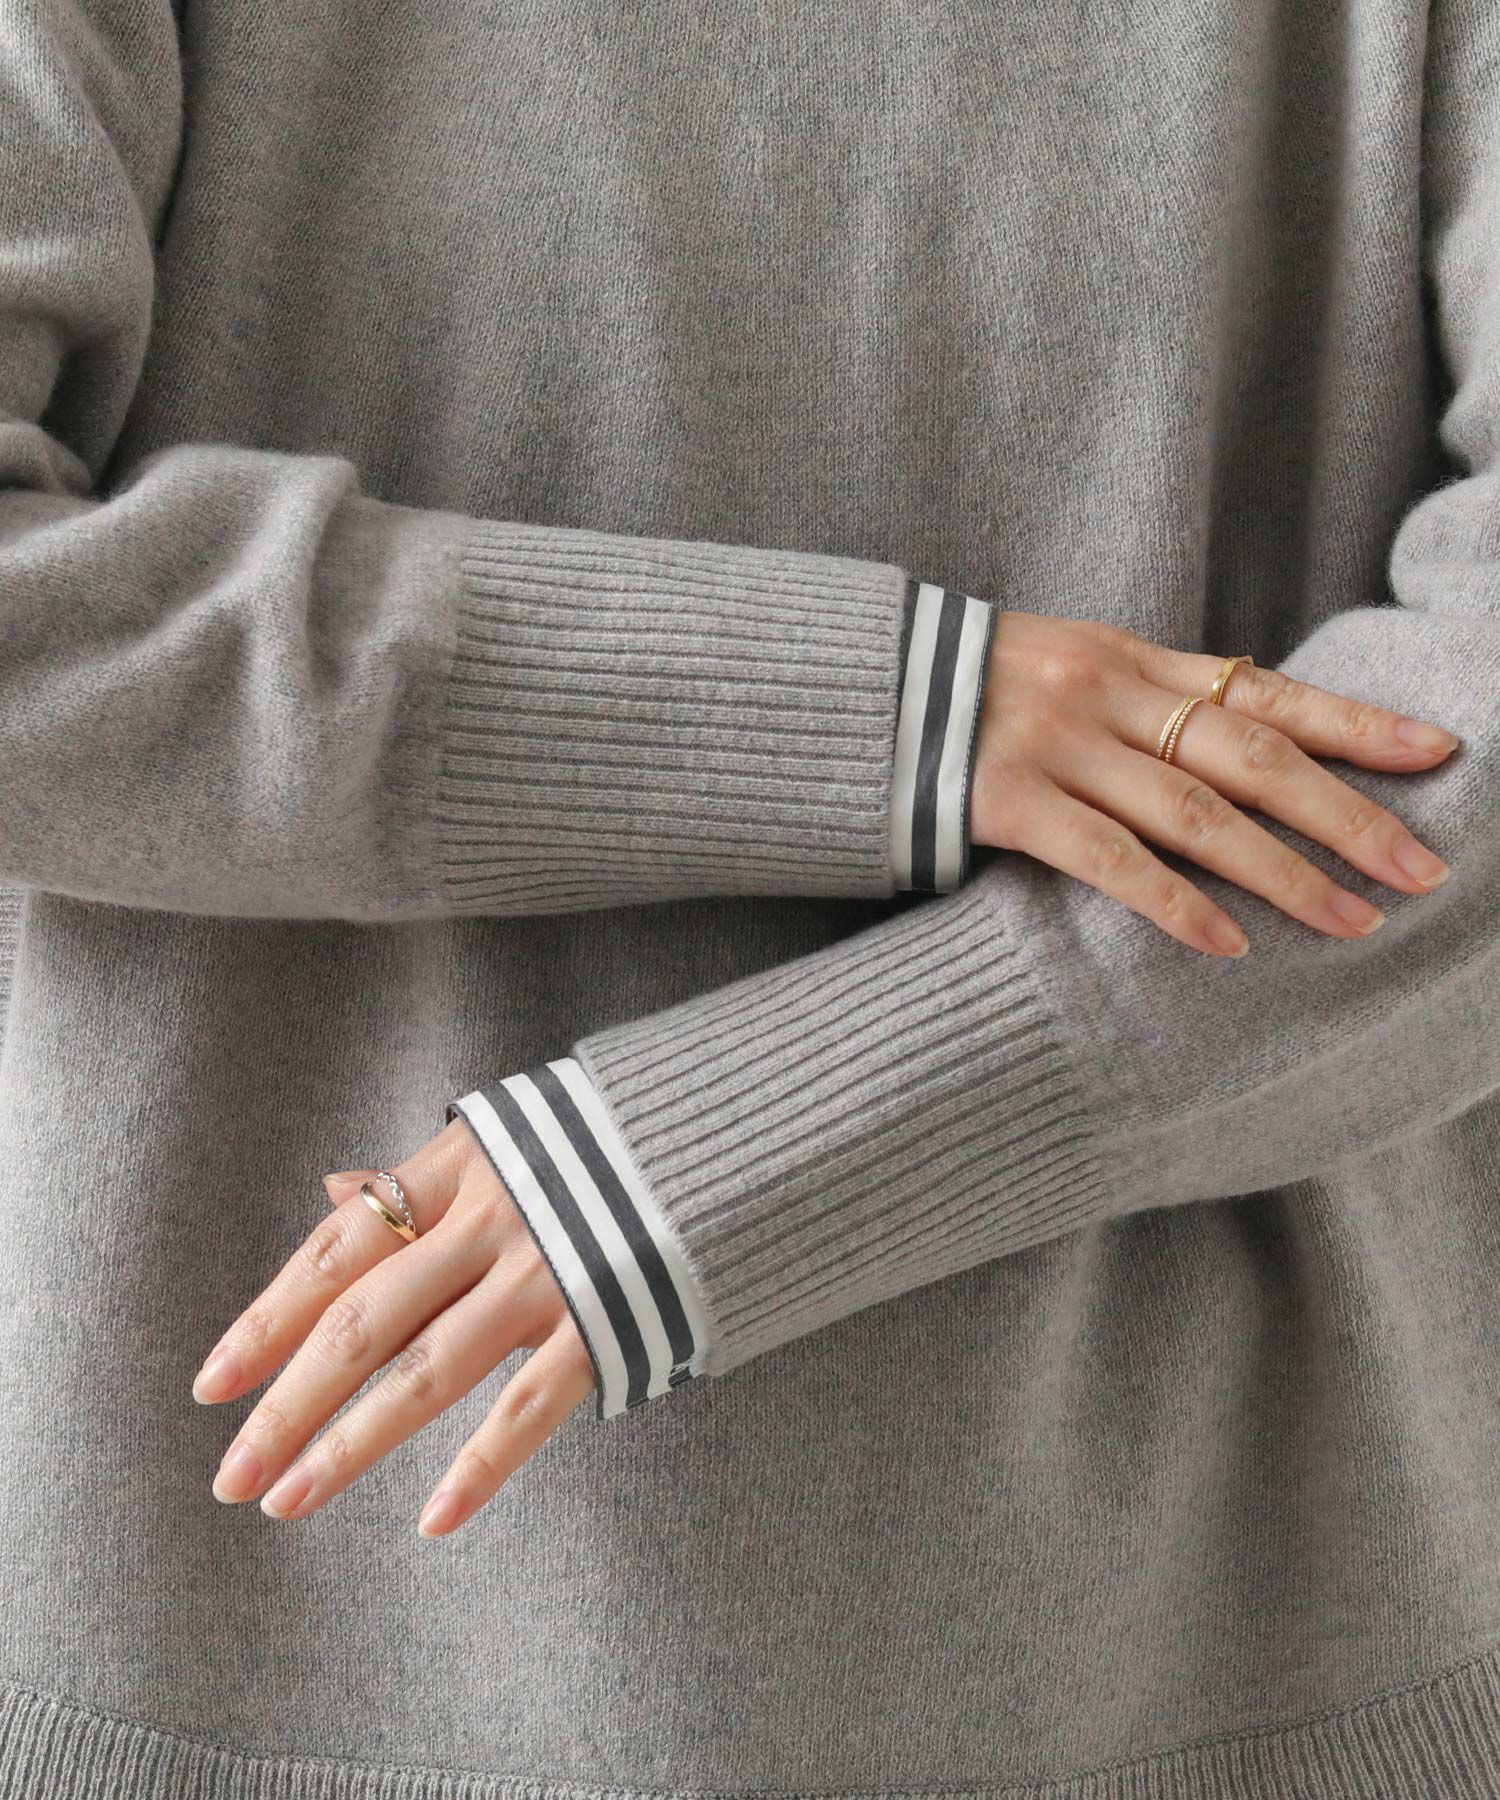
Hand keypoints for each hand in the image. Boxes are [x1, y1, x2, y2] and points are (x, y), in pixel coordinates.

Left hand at [189, 1118, 594, 1536]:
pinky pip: (531, 1406)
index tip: (211, 1385)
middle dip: (287, 1400)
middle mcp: (489, 1220)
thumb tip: (334, 1193)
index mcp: (457, 1169)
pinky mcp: (607, 1320)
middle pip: (364, 1319)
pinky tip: (433, 1521)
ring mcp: (548, 1272)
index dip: (271, 1317)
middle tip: (230, 1474)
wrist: (732, 1132)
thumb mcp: (502, 1139)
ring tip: (287, 1502)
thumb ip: (419, 1178)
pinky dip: (481, 1466)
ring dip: (349, 1443)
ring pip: (426, 1370)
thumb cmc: (601, 1141)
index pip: (339, 1251)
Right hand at [969, 612, 1460, 956]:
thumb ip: (1143, 699)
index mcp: (1132, 658)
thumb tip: (1235, 737)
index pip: (1268, 691)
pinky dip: (1174, 903)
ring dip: (1284, 873)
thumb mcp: (1064, 668)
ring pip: (1197, 813)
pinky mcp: (1006, 799)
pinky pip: (1108, 858)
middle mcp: (1109, 694)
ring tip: (1351, 922)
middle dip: (1347, 815)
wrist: (851, 687)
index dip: (1356, 722)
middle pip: (1255, 757)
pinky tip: (1226, 945)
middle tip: (1420, 870)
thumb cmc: (967, 691)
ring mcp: (1059, 745)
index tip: (1438, 750)